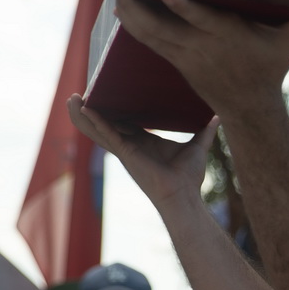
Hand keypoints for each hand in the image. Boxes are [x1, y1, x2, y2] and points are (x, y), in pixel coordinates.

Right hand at [66, 95, 216, 209]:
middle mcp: (130, 146)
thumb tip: (217, 117)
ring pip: (98, 130)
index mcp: (144, 142)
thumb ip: (206, 131)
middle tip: (78, 95)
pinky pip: (106, 134)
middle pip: (105, 125)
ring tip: (71, 98)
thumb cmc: (189, 177)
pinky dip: (95, 121)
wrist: (184, 195)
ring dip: (83, 115)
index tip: (106, 94)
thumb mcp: (198, 147)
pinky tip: (85, 108)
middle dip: (90, 111)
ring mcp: (125, 150)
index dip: (114, 109)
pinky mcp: (125, 153)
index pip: (124, 122)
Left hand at [109, 0, 288, 118]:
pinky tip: (120, 10)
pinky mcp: (178, 61)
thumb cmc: (270, 68)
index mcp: (228, 37)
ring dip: (128, 13)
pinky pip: (150, 42)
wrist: (250, 108)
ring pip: (150, 35)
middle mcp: (201, 47)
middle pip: (162, 27)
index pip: (204, 22)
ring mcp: (185, 56)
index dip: (186, 9)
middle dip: (136, 6)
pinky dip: (133, 26)